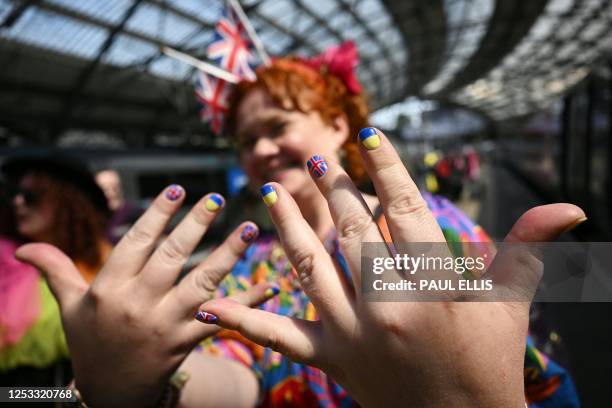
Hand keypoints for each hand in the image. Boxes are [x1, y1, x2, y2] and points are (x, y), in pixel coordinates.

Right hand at [16, 187, 275, 406]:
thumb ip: (56, 271)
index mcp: (110, 289)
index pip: (137, 242)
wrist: (111, 395)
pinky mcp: (187, 342)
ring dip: (229, 255)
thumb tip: (24, 247)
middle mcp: (139, 303)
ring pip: (201, 283)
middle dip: (196, 225)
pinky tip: (272, 284)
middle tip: (216, 198)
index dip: (157, 214)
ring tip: (250, 229)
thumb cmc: (92, 343)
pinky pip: (221, 318)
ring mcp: (165, 324)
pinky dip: (249, 302)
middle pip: (172, 256)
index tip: (177, 189)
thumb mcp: (70, 308)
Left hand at [199, 129, 585, 406]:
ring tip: (269, 191)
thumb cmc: (489, 364)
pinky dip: (246, 321)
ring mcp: (352, 334)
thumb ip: (528, 251)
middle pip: (351, 232)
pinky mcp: (329, 361)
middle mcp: (386, 307)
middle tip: (317, 158)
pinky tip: (212, 304)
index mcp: (433, 288)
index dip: (387, 168)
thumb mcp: (509, 306)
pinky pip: (281, 338)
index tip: (370, 136)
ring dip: (285, 227)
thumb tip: (570, 208)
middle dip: (333, 189)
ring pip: (309, 268)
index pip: (404, 211)